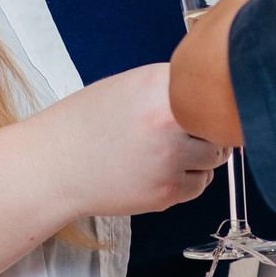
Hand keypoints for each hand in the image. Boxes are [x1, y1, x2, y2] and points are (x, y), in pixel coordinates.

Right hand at [34, 64, 222, 218]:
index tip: (208, 106)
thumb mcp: (129, 86)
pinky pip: (198, 185)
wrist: (54, 165)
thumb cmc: (87, 124)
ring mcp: (169, 158)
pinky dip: (188, 180)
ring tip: (169, 152)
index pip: (213, 89)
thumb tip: (213, 99)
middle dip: (211, 130)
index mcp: (159, 85)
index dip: (212, 100)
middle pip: (221, 125)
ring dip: (202, 156)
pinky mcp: (165, 191)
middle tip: (188, 132)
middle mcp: (168, 120)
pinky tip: (161, 171)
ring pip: (215, 158)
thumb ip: (171, 89)